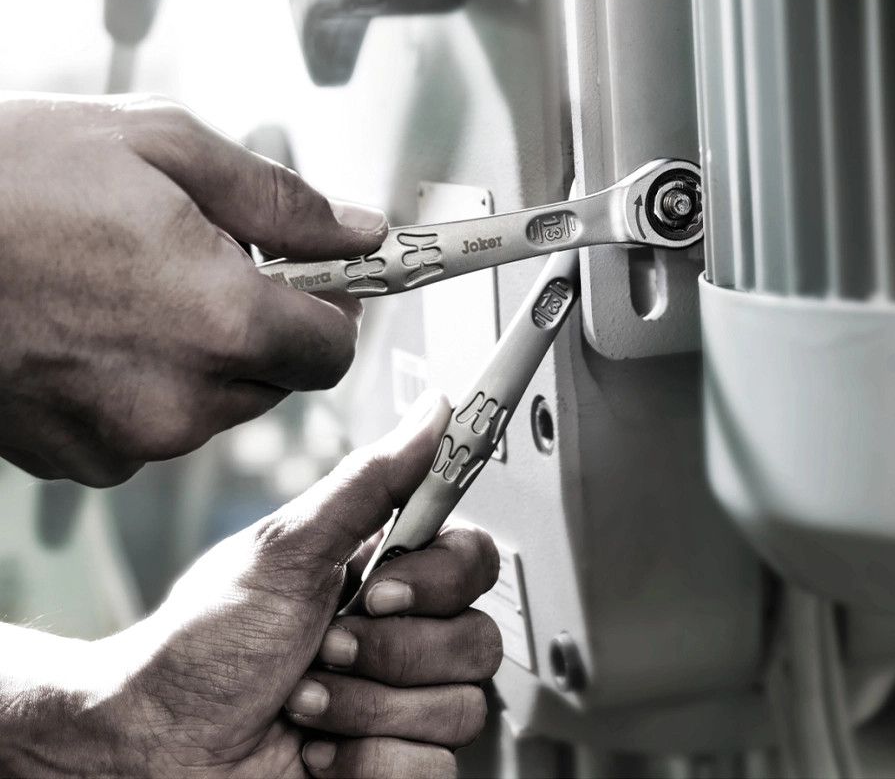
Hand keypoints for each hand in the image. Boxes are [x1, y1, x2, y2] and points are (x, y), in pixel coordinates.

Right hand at [0, 92, 386, 484]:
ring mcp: (123, 440)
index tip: (313, 278)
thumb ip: (282, 202)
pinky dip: (146, 386)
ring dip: (205, 357)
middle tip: (212, 265)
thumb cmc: (13, 176)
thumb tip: (361, 232)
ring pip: (216, 406)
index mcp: (220, 321)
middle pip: (278, 381)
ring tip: (137, 289)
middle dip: (265, 327)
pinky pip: (150, 428)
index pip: (333, 349)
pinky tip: (96, 329)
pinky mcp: (75, 459)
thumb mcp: (166, 148)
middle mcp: (181, 401)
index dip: (330, 307)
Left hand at [0, 393, 501, 777]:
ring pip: (459, 707)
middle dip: (387, 652)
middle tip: (325, 648)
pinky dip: (365, 761)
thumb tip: (432, 411)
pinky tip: (317, 748)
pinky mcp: (396, 761)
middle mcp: (404, 633)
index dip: (437, 581)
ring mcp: (402, 700)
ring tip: (306, 701)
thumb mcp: (286, 549)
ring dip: (367, 709)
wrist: (156, 749)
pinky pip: (435, 767)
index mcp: (387, 572)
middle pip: (477, 639)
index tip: (376, 588)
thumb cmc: (204, 643)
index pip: (473, 560)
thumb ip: (371, 479)